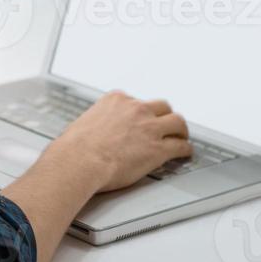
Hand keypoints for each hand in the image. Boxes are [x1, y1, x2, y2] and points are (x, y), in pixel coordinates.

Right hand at [47, 90, 191, 192]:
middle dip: (165, 115)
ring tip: (182, 136)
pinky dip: (185, 149)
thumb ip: (97, 123)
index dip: (142, 113)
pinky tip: (186, 152)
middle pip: (162, 106)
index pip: (137, 101)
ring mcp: (149, 127)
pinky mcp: (158, 149)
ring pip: (177, 121)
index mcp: (117, 100)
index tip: (143, 119)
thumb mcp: (84, 123)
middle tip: (168, 124)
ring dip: (181, 130)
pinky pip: (180, 146)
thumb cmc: (75, 148)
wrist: (79, 161)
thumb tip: (95, 133)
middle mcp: (136, 109)